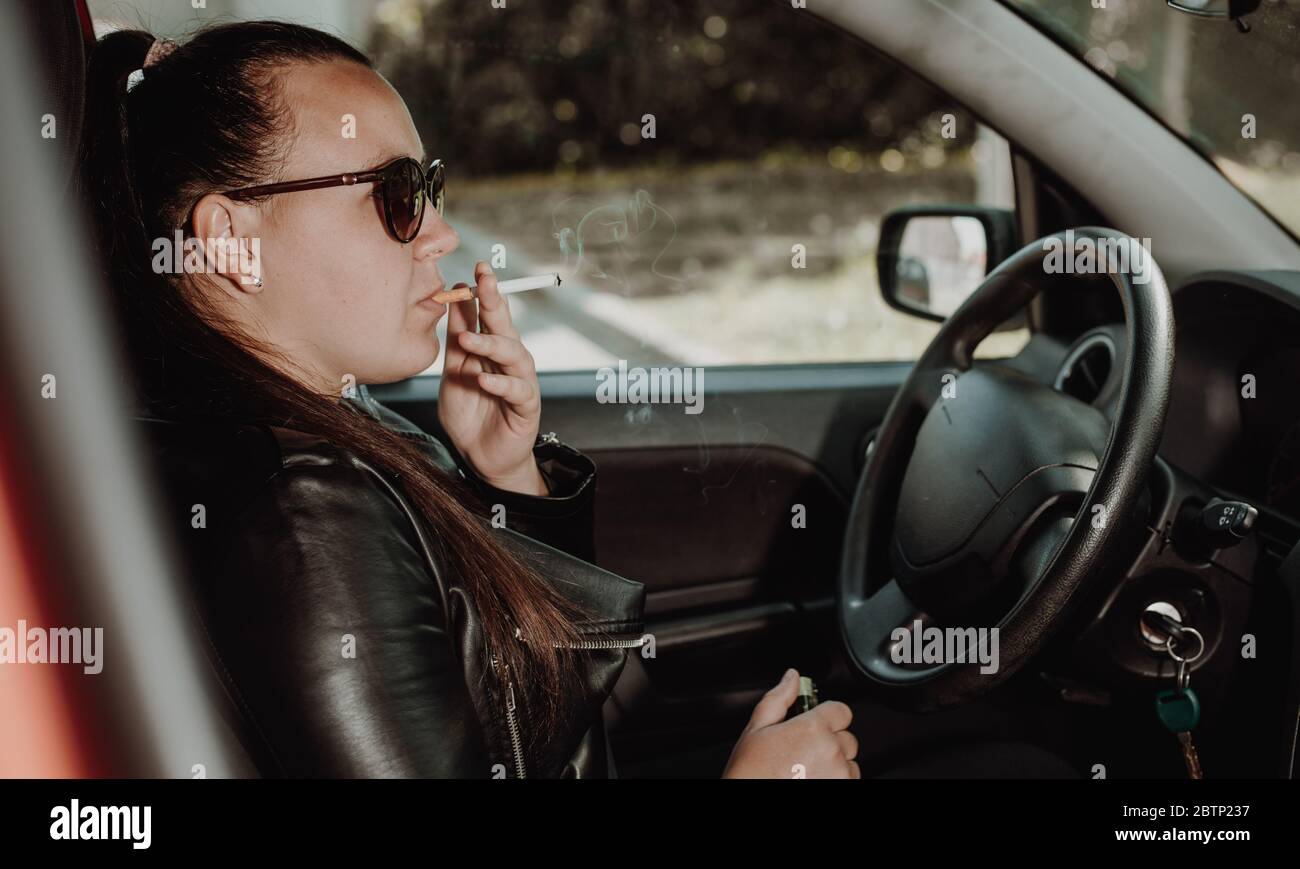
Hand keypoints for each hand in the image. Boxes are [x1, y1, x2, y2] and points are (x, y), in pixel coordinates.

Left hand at [438, 261, 546, 495]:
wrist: (480, 456)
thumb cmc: (470, 414)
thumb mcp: (455, 371)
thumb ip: (457, 340)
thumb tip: (454, 298)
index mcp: (492, 348)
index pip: (489, 314)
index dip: (485, 291)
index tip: (476, 268)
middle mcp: (510, 359)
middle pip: (506, 325)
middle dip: (495, 301)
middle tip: (485, 281)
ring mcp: (521, 381)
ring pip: (514, 354)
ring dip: (491, 343)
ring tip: (468, 339)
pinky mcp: (526, 406)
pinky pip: (518, 390)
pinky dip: (501, 383)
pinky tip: (484, 379)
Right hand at [721, 669, 859, 778]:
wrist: (747, 798)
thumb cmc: (751, 772)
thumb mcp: (757, 729)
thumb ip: (779, 698)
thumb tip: (792, 678)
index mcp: (813, 729)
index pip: (841, 711)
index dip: (828, 716)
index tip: (816, 724)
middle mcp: (831, 751)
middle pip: (847, 738)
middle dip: (830, 742)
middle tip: (803, 753)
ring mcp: (839, 776)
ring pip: (849, 764)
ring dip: (834, 765)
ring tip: (806, 771)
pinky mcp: (841, 789)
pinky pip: (848, 781)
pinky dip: (834, 780)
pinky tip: (810, 779)